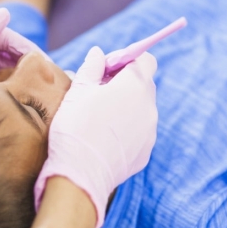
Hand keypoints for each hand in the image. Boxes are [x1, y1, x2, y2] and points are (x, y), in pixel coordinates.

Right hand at [34, 47, 157, 227]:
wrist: (80, 174)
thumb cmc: (76, 126)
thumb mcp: (78, 90)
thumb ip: (91, 67)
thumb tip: (98, 53)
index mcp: (135, 85)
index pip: (145, 60)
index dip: (126, 60)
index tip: (106, 69)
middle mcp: (149, 106)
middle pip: (144, 84)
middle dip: (124, 82)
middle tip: (97, 90)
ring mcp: (150, 131)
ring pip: (141, 109)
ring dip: (125, 106)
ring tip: (98, 117)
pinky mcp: (145, 152)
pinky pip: (139, 132)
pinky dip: (126, 129)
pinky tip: (103, 137)